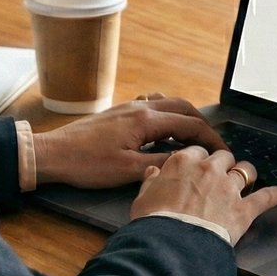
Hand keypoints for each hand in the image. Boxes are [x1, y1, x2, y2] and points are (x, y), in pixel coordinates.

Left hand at [32, 94, 227, 189]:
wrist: (53, 153)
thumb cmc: (86, 164)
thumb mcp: (128, 171)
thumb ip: (161, 164)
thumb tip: (188, 162)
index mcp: (146, 120)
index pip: (190, 125)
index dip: (211, 139)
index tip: (223, 153)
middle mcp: (140, 108)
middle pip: (184, 108)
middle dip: (203, 125)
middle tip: (214, 145)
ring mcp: (128, 107)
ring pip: (168, 104)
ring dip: (186, 117)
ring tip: (195, 137)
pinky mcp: (119, 113)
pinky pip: (152, 105)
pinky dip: (167, 114)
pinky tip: (164, 127)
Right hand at [130, 145, 276, 245]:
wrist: (172, 245)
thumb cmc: (154, 223)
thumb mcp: (142, 198)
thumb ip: (151, 182)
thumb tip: (153, 172)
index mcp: (183, 163)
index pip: (196, 151)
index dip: (198, 160)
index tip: (197, 166)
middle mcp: (209, 169)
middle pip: (222, 157)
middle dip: (222, 164)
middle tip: (220, 173)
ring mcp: (228, 188)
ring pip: (245, 170)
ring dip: (246, 174)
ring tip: (247, 177)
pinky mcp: (243, 209)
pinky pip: (264, 198)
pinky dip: (273, 196)